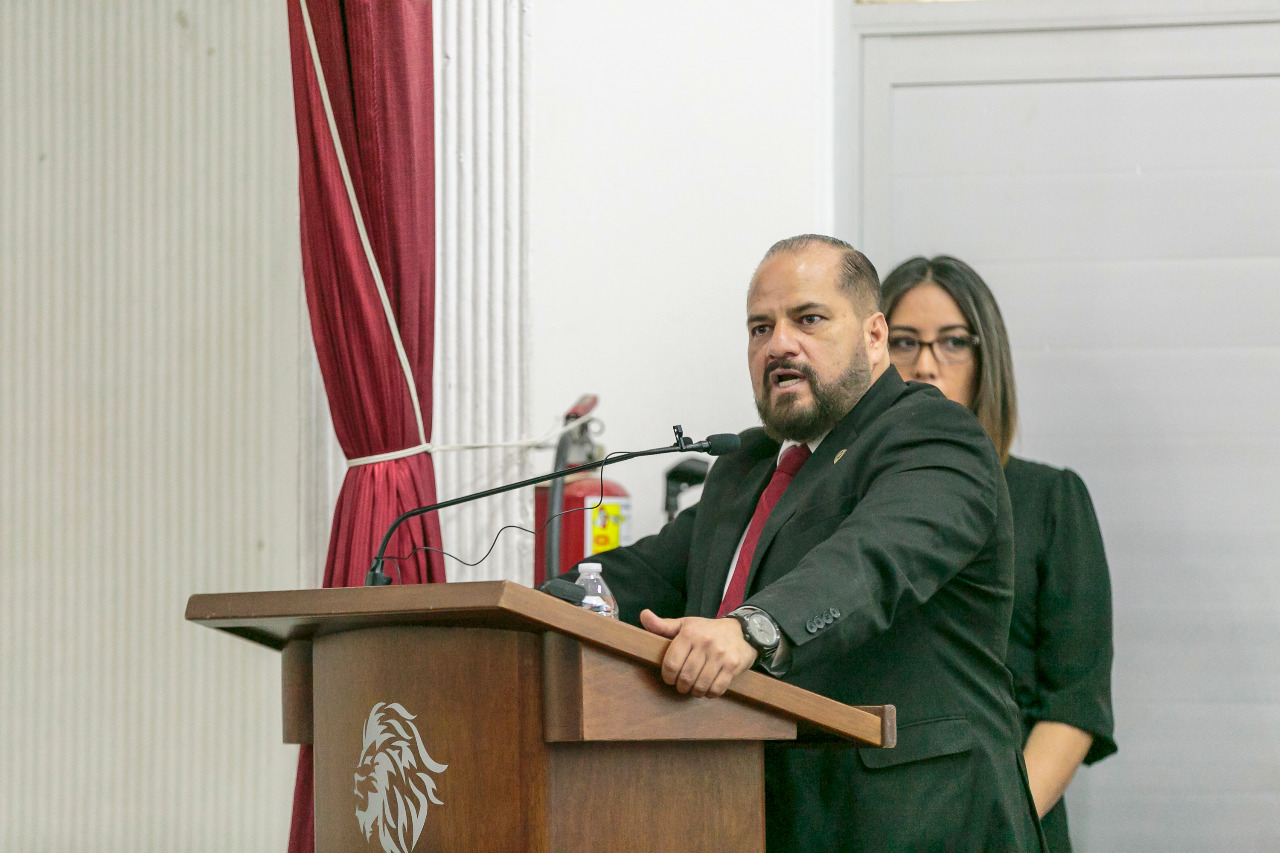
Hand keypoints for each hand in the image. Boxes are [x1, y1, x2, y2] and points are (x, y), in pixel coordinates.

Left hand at [639, 609, 757, 697]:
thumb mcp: (685, 624)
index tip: (670, 678)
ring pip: (700, 685)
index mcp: (689, 633)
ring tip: (694, 688)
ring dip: (695, 691)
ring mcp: (720, 655)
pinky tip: (708, 688)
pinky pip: (717, 689)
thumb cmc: (707, 630)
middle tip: (682, 685)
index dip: (667, 676)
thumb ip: (662, 625)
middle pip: (685, 677)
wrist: (742, 630)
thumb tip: (644, 615)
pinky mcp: (733, 666)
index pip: (671, 663)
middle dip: (681, 686)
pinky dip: (710, 693)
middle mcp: (705, 643)